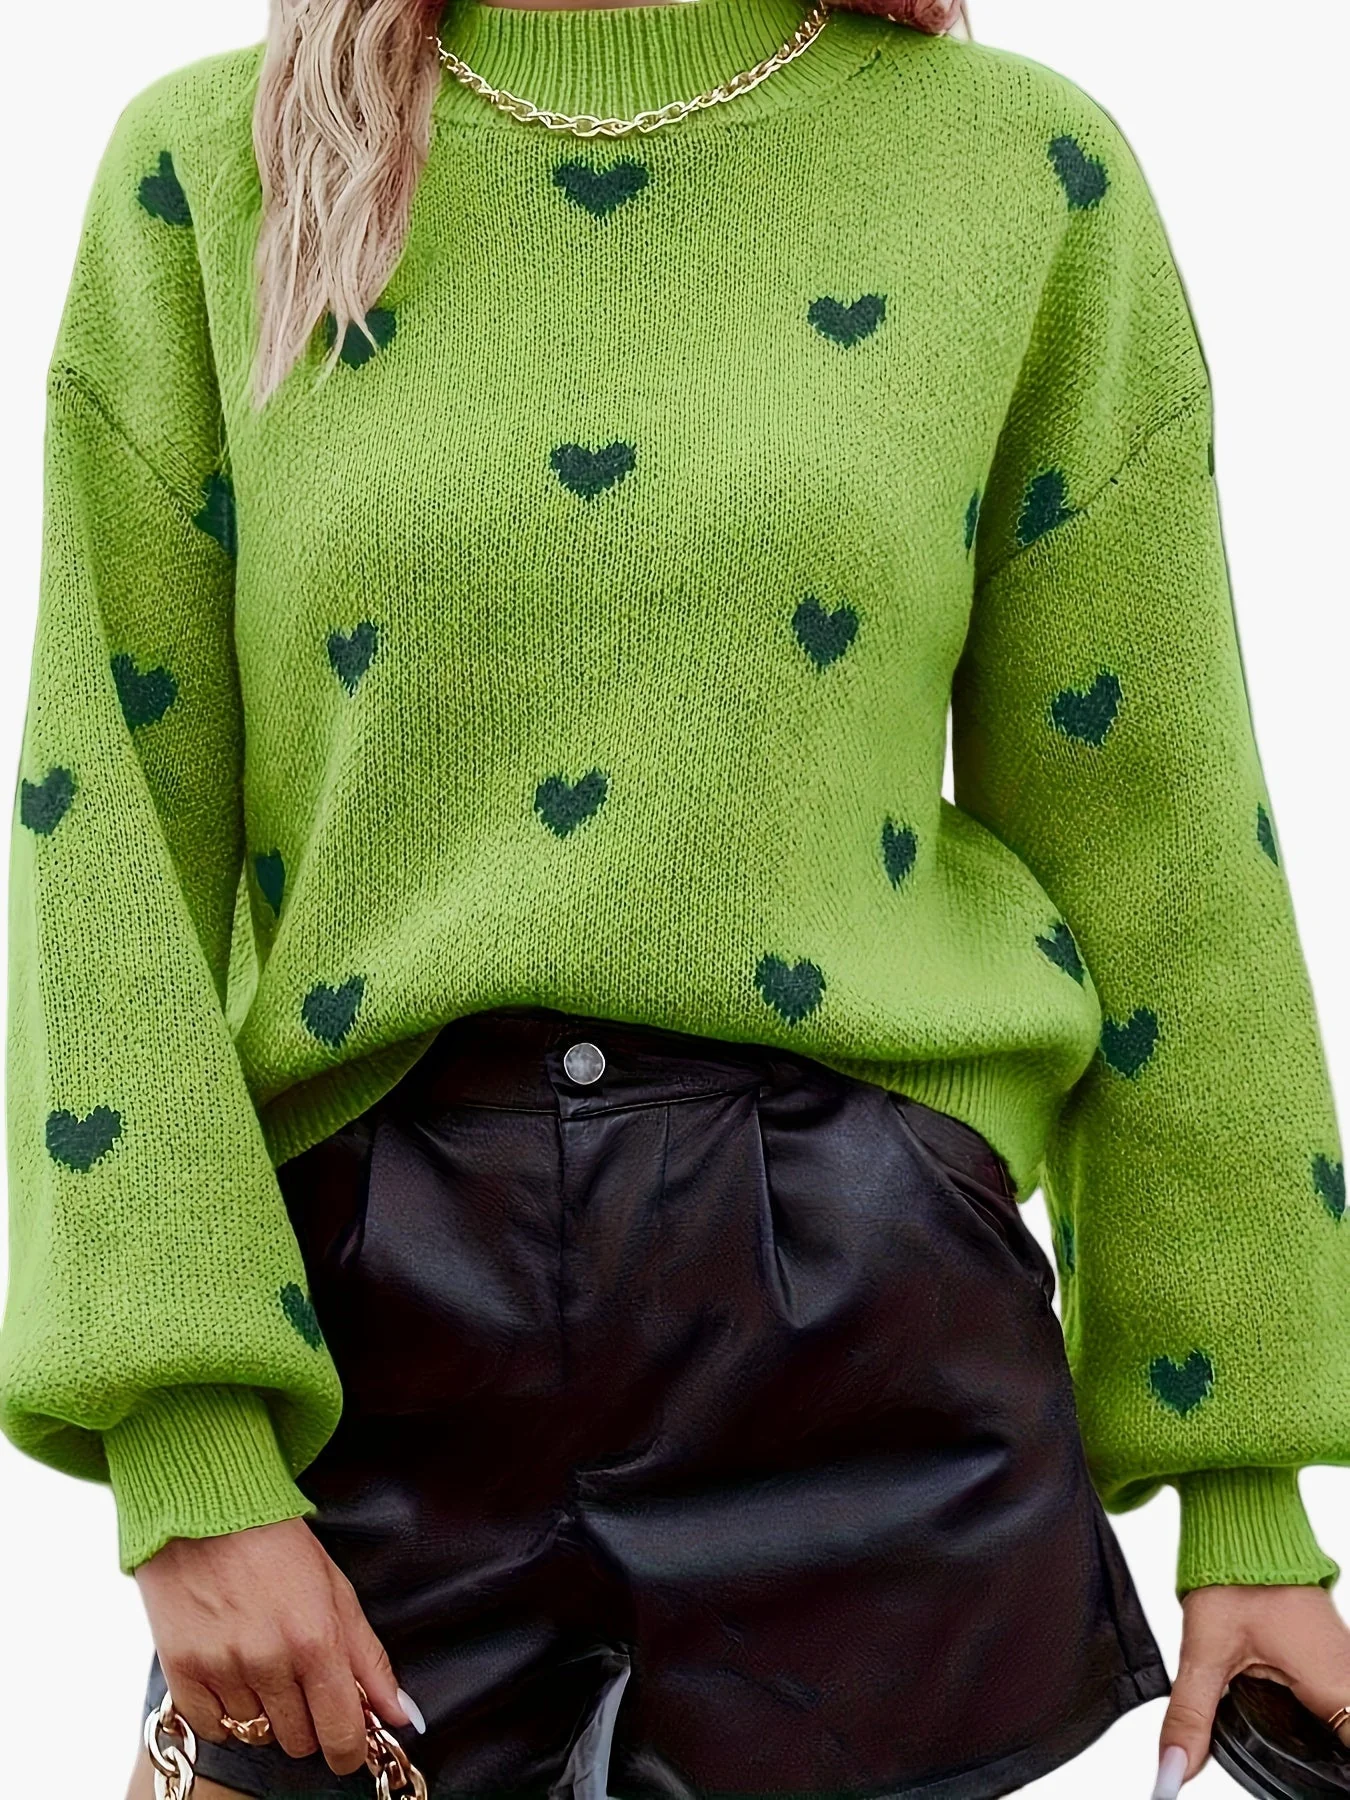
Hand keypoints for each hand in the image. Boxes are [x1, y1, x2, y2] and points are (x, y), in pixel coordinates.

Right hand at [135, 1515, 410, 1777]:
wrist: (205, 1512)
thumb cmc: (277, 1545)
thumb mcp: (337, 1592)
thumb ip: (370, 1660)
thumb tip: (402, 1715)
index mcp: (317, 1640)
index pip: (341, 1735)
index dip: (349, 1749)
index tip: (347, 1745)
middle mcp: (270, 1660)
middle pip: (299, 1742)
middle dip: (307, 1721)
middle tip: (300, 1680)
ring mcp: (223, 1668)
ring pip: (256, 1735)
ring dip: (264, 1710)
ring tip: (260, 1660)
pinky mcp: (181, 1672)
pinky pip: (213, 1727)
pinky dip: (224, 1711)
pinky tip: (230, 1671)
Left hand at [1151, 1583, 1349, 1796]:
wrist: (1243, 1528)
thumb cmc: (1234, 1576)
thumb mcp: (1205, 1654)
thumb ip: (1192, 1716)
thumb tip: (1174, 1768)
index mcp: (1334, 1685)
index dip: (1327, 1775)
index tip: (1302, 1780)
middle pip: (1347, 1739)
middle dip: (1320, 1763)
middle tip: (1285, 1766)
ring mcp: (1345, 1665)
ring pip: (1345, 1722)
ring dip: (1320, 1740)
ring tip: (1286, 1748)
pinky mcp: (1333, 1656)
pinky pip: (1338, 1701)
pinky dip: (1317, 1717)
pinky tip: (1290, 1724)